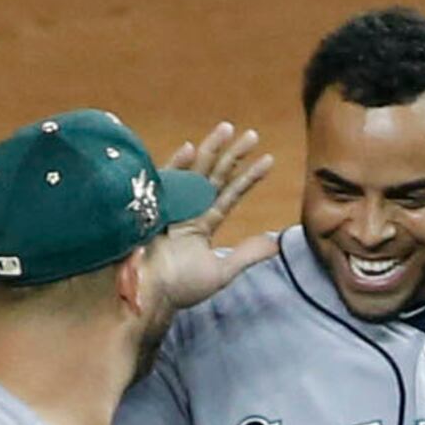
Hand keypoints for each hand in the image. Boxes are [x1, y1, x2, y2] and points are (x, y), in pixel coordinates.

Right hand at [145, 120, 278, 315]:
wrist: (148, 296)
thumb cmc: (180, 288)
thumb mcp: (220, 272)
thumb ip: (246, 254)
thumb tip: (277, 244)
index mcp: (201, 223)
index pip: (230, 194)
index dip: (248, 177)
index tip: (268, 159)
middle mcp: (187, 209)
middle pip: (214, 176)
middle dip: (233, 154)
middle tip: (252, 134)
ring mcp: (169, 205)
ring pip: (194, 172)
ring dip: (211, 149)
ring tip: (228, 128)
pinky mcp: (150, 207)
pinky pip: (164, 181)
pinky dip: (176, 165)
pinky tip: (191, 148)